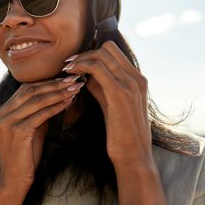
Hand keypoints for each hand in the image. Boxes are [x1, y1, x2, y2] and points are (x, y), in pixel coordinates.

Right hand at [0, 76, 83, 190]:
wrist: (15, 179)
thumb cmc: (26, 155)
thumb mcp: (31, 128)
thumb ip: (38, 112)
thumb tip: (59, 93)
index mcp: (1, 111)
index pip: (25, 89)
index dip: (46, 82)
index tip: (65, 78)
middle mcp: (1, 114)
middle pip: (30, 91)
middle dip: (54, 84)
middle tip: (74, 79)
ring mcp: (7, 122)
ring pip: (36, 100)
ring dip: (58, 93)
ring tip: (75, 88)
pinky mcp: (17, 131)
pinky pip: (40, 114)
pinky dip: (56, 107)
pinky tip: (69, 102)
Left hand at [63, 41, 151, 166]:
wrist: (133, 156)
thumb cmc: (121, 134)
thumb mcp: (112, 104)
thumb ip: (102, 87)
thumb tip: (86, 76)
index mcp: (137, 79)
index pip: (114, 52)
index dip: (92, 54)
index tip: (76, 63)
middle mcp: (137, 78)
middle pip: (108, 48)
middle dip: (86, 53)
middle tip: (69, 65)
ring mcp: (131, 84)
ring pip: (102, 55)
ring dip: (81, 59)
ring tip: (67, 70)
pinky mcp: (121, 93)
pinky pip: (97, 68)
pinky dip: (81, 67)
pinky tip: (71, 76)